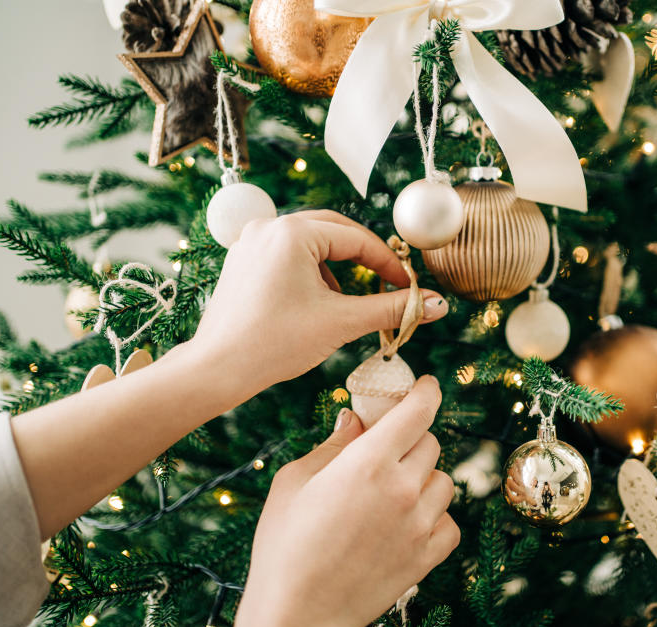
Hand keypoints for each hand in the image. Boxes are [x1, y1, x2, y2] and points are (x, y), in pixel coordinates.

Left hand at [191, 211, 447, 401]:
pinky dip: (310, 272)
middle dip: (364, 259)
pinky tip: (315, 304)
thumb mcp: (341, 323)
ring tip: (345, 304)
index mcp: (293, 233)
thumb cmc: (275, 344)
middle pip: (334, 231)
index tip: (410, 287)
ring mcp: (251, 241)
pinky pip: (288, 254)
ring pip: (311, 243)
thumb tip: (439, 306)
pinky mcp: (242, 260)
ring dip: (336, 268)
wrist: (217, 369)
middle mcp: (269, 227)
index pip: (357, 239)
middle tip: (388, 285)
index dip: (389, 264)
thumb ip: (392, 309)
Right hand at [234, 377, 458, 626]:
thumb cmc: (285, 545)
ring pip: (444, 481)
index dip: (426, 392)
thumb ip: (333, 445)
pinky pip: (450, 523)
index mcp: (369, 462)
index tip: (425, 386)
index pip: (418, 411)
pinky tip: (407, 523)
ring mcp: (419, 524)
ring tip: (393, 494)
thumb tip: (355, 419)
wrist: (299, 614)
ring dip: (425, 479)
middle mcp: (403, 489)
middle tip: (386, 453)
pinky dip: (435, 518)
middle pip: (430, 443)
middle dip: (411, 440)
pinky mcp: (427, 556)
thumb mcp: (295, 482)